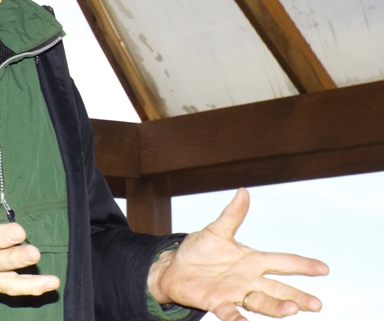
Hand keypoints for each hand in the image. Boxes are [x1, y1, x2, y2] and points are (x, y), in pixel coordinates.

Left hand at [148, 188, 328, 320]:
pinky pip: (230, 313)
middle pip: (278, 289)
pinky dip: (238, 319)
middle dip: (297, 296)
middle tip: (316, 304)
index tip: (324, 268)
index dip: (302, 265)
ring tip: (292, 309)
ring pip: (260, 302)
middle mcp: (248, 279)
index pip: (282, 262)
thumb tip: (244, 191)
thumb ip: (232, 215)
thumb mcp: (216, 231)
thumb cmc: (199, 250)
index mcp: (252, 260)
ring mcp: (234, 292)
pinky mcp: (217, 302)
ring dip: (276, 307)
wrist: (174, 267)